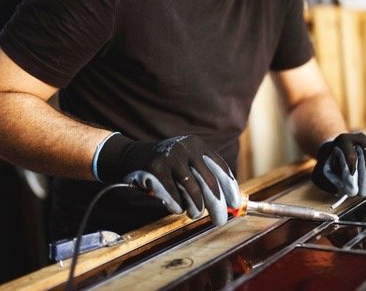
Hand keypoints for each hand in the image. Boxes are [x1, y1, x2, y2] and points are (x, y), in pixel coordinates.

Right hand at [94, 134, 240, 224]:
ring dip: (196, 209)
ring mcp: (170, 157)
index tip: (235, 204)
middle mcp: (185, 148)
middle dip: (217, 205)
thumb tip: (227, 202)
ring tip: (194, 214)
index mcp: (197, 145)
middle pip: (209, 182)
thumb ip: (203, 176)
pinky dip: (178, 207)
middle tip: (220, 220)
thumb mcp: (185, 162)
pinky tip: (177, 207)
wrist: (130, 156)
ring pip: (192, 192)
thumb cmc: (165, 165)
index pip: (220, 168)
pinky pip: (174, 197)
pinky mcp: (155, 169)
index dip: (230, 188)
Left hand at [311, 132, 365, 196]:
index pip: (352, 156)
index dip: (353, 173)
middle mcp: (360, 138)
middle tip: (362, 193)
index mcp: (343, 140)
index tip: (351, 188)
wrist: (338, 152)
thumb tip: (340, 190)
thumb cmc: (329, 164)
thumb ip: (326, 181)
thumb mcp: (321, 171)